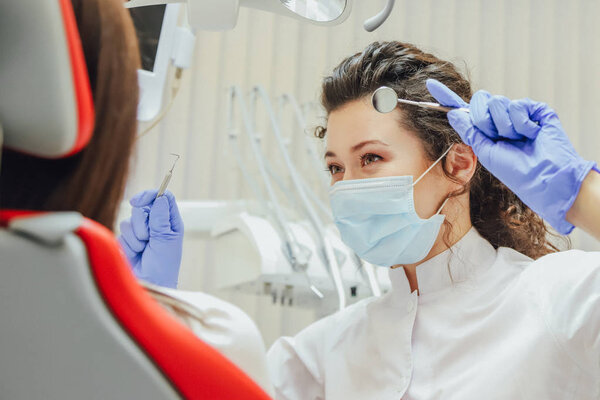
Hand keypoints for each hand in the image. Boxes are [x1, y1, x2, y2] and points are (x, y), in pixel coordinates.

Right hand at [118, 190, 183, 287]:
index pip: (163, 198)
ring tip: (143, 249)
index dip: (151, 195)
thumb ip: (160, 219)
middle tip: (147, 238)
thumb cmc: (163, 267)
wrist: (149, 284)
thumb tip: (160, 198)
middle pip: (142, 207)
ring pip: (130, 220)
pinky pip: (122, 232)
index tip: (139, 201)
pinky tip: (135, 254)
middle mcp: (156, 224)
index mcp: (171, 222)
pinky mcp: (128, 240)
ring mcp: (142, 232)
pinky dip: (128, 244)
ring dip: (135, 236)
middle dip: (141, 222)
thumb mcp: (165, 241)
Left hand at [427, 78, 596, 234]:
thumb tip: (453, 112)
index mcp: (485, 129)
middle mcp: (499, 118)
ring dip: (503, 125)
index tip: (430, 84)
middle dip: (483, 120)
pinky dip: (522, 123)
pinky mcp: (536, 109)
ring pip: (497, 101)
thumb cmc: (515, 171)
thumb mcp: (484, 151)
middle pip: (479, 100)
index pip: (463, 110)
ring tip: (518, 140)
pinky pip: (518, 105)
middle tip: (498, 137)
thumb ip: (468, 131)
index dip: (447, 97)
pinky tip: (532, 134)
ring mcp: (518, 112)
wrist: (543, 177)